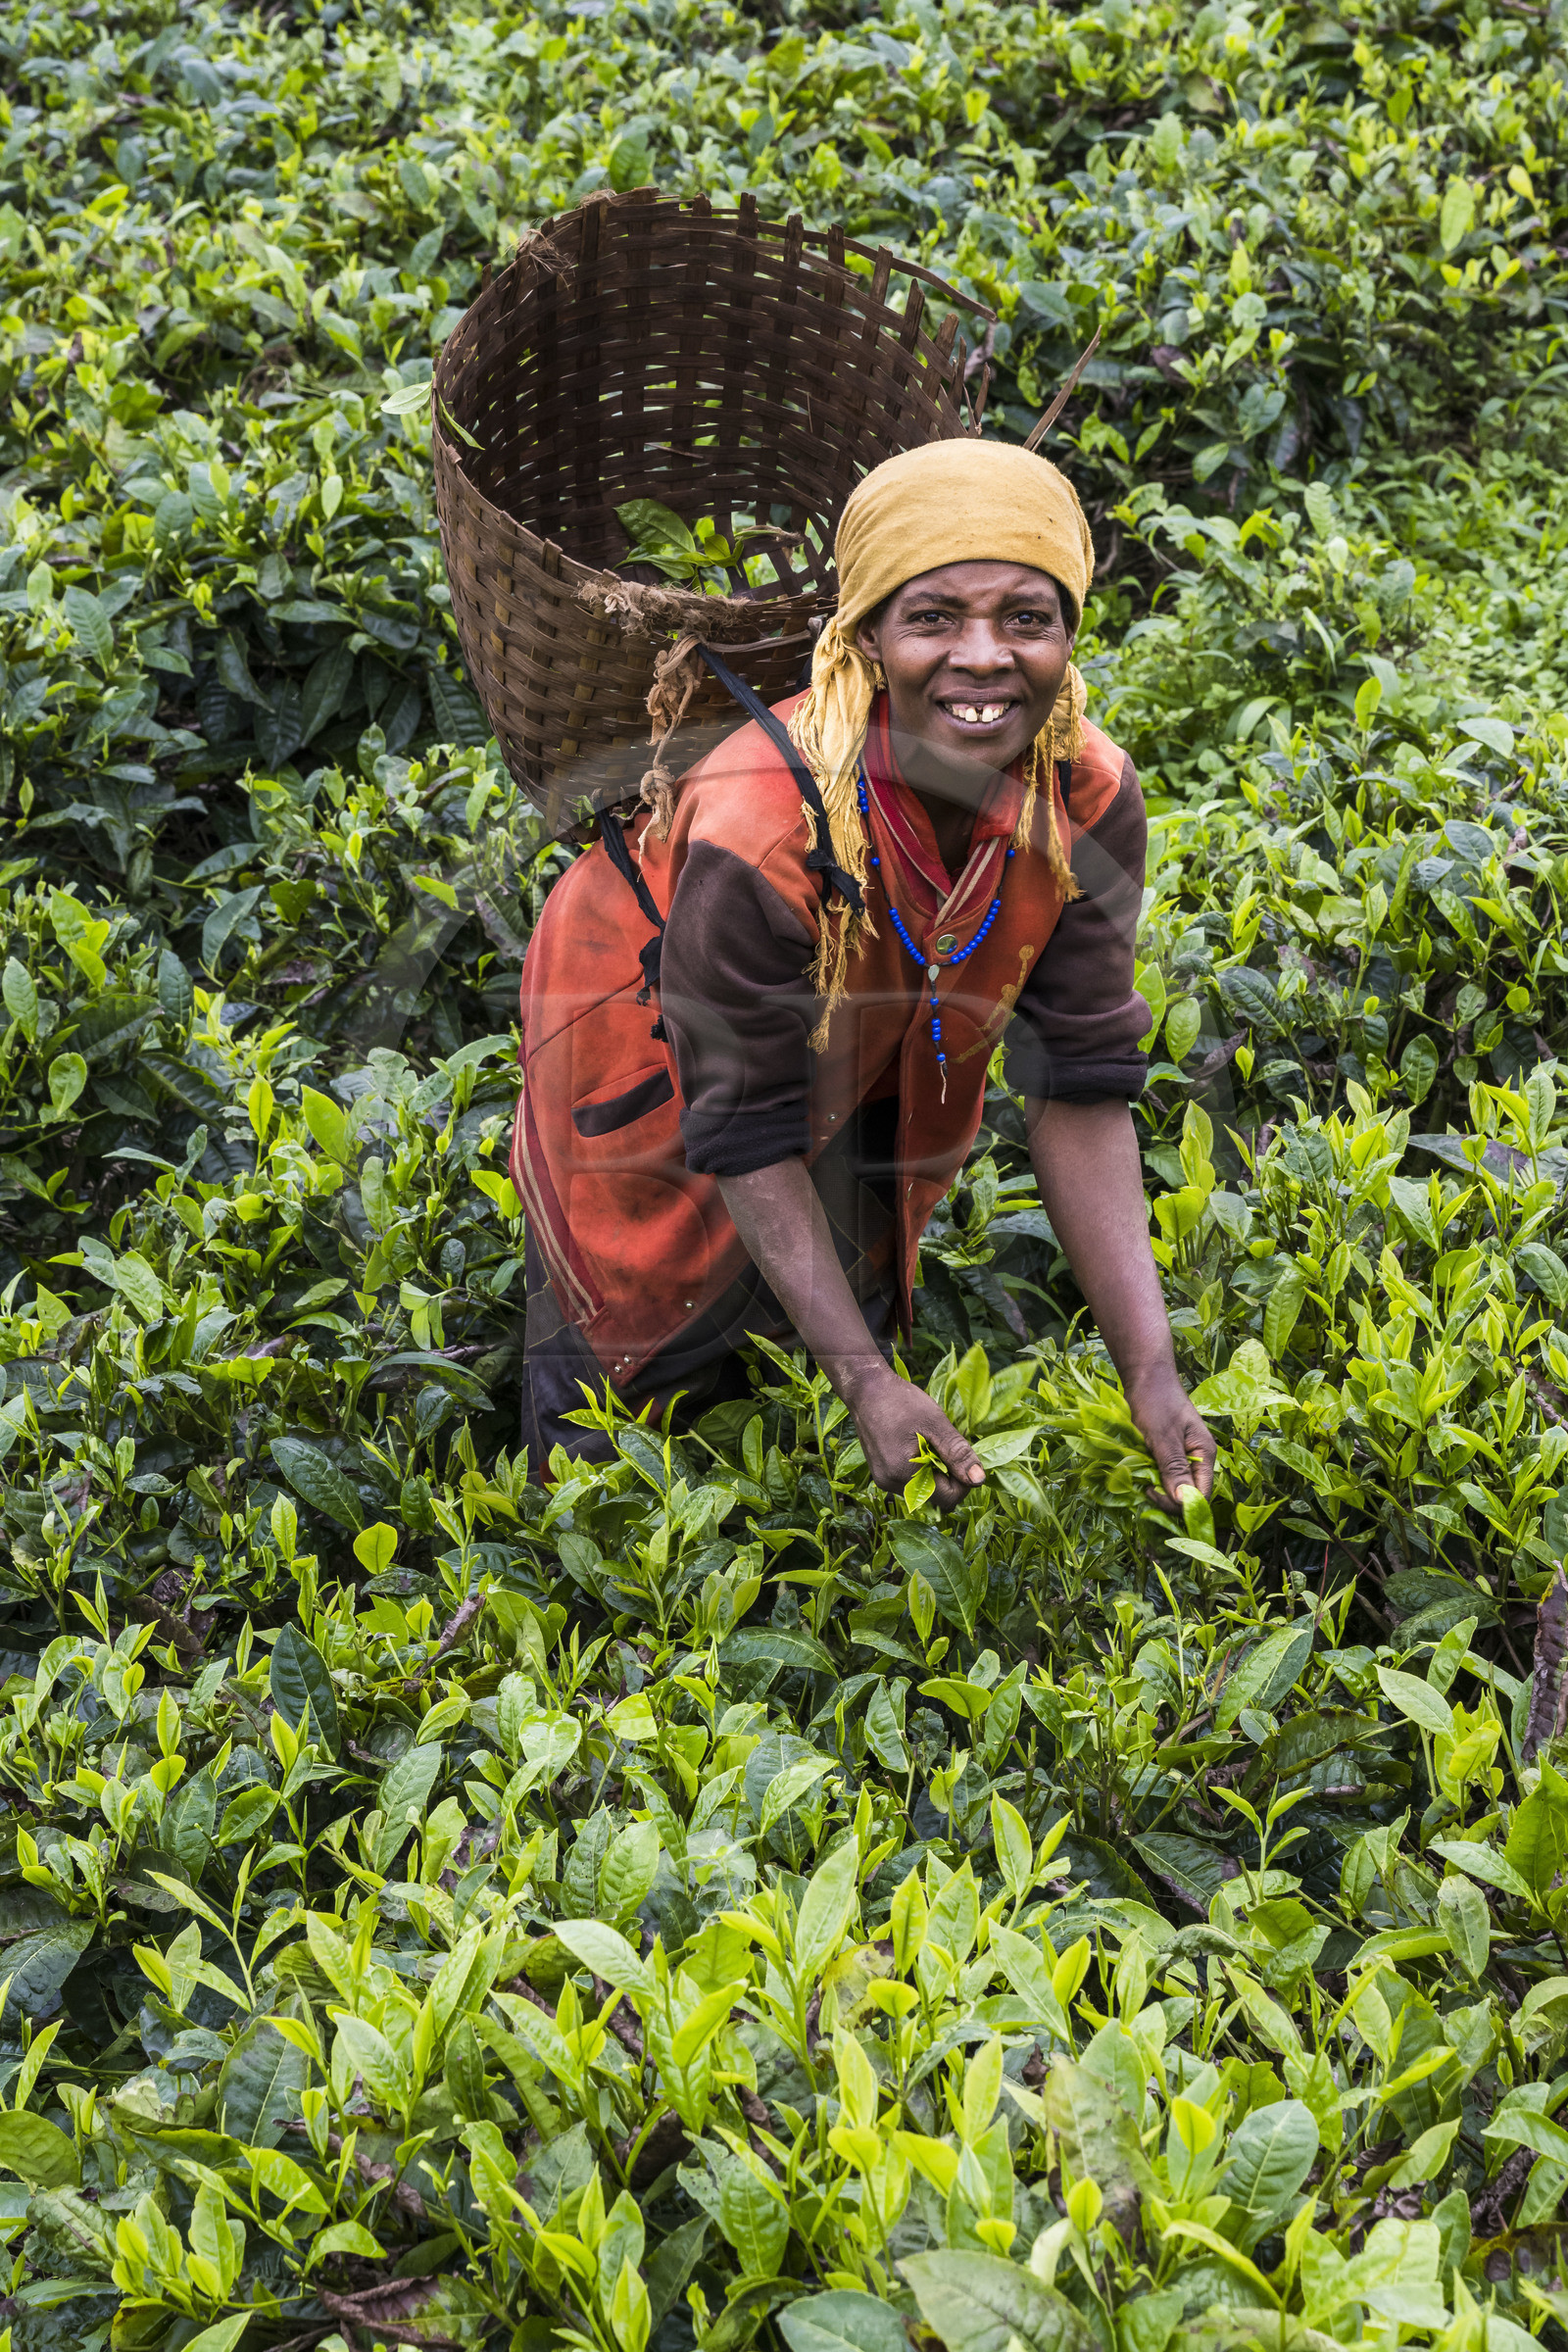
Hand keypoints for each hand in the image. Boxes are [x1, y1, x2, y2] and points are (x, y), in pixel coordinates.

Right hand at [846, 1366, 984, 1511]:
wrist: (866, 1389)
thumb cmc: (900, 1401)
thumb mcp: (935, 1423)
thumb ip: (957, 1454)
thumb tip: (979, 1479)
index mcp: (904, 1473)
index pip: (947, 1499)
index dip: (962, 1482)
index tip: (962, 1457)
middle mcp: (890, 1484)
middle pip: (935, 1497)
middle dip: (947, 1476)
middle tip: (944, 1445)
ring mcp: (883, 1480)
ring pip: (923, 1490)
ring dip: (934, 1472)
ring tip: (929, 1443)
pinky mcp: (881, 1473)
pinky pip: (909, 1481)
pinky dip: (921, 1468)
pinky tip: (917, 1445)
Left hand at [1126, 1369, 1215, 1504]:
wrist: (1145, 1375)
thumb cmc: (1155, 1402)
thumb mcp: (1163, 1437)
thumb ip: (1174, 1469)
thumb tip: (1184, 1503)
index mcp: (1204, 1454)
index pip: (1201, 1495)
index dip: (1180, 1504)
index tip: (1153, 1495)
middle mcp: (1197, 1458)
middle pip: (1187, 1493)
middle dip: (1165, 1496)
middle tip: (1143, 1486)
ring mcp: (1183, 1455)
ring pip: (1173, 1485)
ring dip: (1156, 1486)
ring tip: (1138, 1476)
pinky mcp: (1168, 1452)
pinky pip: (1162, 1473)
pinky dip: (1150, 1474)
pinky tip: (1138, 1469)